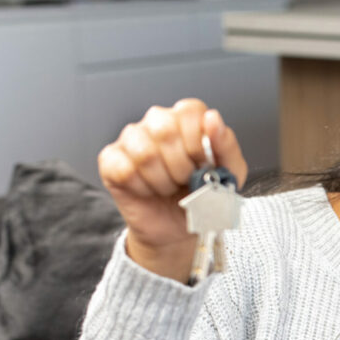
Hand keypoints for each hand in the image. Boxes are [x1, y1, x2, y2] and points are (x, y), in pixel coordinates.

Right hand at [98, 99, 247, 280]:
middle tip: (185, 180)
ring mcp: (131, 139)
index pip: (189, 111)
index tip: (203, 164)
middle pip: (164, 129)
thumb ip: (226, 145)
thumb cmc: (203, 196)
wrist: (178, 229)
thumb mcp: (229, 175)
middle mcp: (156, 122)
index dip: (198, 143)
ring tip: (168, 187)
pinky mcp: (110, 160)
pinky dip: (143, 189)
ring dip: (162, 181)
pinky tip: (149, 191)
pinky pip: (124, 170)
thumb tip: (213, 119)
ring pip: (144, 153)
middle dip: (181, 166)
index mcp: (187, 119)